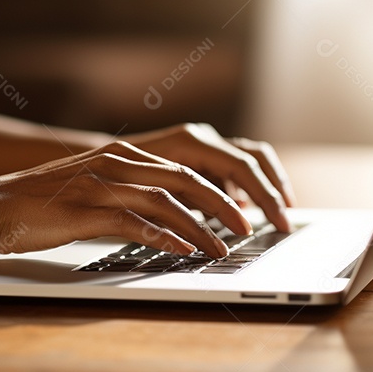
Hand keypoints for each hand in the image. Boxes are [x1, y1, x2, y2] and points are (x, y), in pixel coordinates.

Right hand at [0, 141, 256, 258]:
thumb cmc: (38, 206)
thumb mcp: (89, 192)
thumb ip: (125, 197)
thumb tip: (166, 221)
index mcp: (119, 155)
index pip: (183, 167)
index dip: (218, 189)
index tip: (243, 211)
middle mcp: (114, 162)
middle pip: (185, 179)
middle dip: (223, 205)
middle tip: (249, 228)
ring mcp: (99, 184)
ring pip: (166, 200)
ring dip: (201, 226)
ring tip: (224, 247)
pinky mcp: (84, 210)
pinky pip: (134, 222)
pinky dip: (164, 237)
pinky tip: (183, 252)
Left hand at [121, 123, 293, 230]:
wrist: (86, 164)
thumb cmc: (110, 181)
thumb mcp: (144, 197)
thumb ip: (177, 210)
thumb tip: (204, 234)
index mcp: (189, 141)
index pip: (241, 166)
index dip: (262, 196)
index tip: (275, 224)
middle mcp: (199, 137)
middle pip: (253, 158)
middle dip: (273, 191)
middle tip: (286, 224)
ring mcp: (200, 144)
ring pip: (249, 159)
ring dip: (266, 185)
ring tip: (278, 214)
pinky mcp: (198, 157)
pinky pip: (233, 168)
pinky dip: (246, 188)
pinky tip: (247, 212)